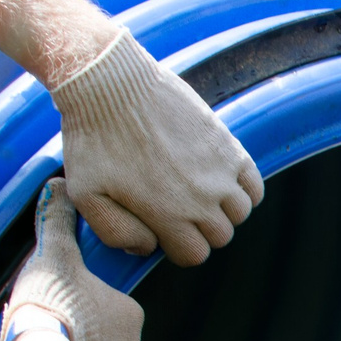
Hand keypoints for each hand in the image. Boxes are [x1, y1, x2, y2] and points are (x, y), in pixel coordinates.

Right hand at [4, 180, 143, 340]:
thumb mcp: (53, 256)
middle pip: (104, 336)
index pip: (109, 304)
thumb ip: (58, 223)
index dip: (81, 302)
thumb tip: (59, 187)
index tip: (61, 304)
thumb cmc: (51, 306)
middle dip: (81, 332)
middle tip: (51, 325)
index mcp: (129, 312)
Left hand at [52, 29, 261, 265]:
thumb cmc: (93, 139)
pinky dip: (243, 191)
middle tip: (176, 210)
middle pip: (220, 235)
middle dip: (199, 231)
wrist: (112, 85)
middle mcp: (202, 197)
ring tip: (197, 194)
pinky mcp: (229, 147)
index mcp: (168, 214)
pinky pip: (255, 185)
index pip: (195, 255)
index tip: (163, 231)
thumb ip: (114, 232)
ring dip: (222, 211)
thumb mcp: (85, 194)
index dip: (178, 248)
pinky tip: (221, 182)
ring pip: (240, 213)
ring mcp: (220, 171)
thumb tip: (146, 248)